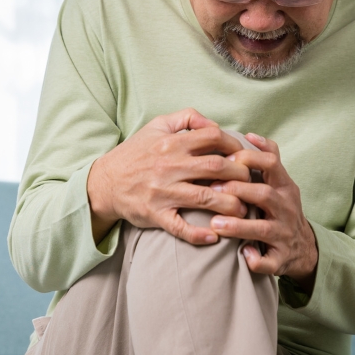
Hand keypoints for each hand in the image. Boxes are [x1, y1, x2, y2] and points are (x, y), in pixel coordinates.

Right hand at [87, 108, 252, 245]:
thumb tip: (214, 123)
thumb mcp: (156, 126)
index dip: (235, 145)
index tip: (243, 156)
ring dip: (230, 205)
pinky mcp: (156, 214)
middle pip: (216, 167)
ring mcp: (163, 192)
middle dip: (240, 175)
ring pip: (205, 198)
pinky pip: (180, 227)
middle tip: (250, 183)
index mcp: (172, 143)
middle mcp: (169, 166)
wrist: (104, 182)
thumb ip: (186, 118)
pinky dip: (198, 234)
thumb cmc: (135, 154)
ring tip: (242, 209)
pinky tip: (214, 237)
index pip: (213, 137)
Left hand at [209, 133, 318, 291]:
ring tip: (216, 223)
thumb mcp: (281, 183)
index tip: (227, 158)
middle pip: (265, 194)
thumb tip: (249, 134)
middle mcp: (287, 208)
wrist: (304, 249)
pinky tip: (242, 255)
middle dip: (238, 191)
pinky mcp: (281, 259)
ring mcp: (284, 234)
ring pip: (263, 229)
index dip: (249, 158)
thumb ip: (268, 159)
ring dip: (239, 226)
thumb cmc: (281, 209)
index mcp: (285, 187)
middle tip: (212, 189)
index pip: (272, 163)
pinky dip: (256, 259)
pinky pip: (268, 262)